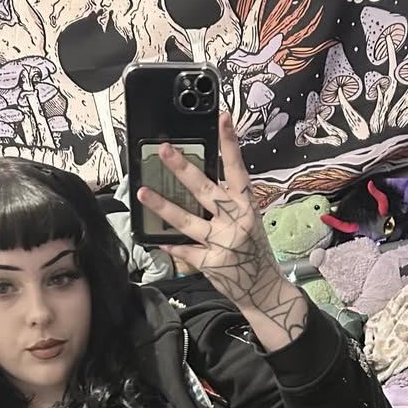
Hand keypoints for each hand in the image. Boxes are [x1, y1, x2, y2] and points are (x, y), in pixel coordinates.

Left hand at [137, 112, 307, 346]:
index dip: (230, 144)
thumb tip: (201, 182)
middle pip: (205, 191)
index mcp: (247, 208)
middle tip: (165, 150)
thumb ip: (230, 204)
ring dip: (163, 205)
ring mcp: (222, 244)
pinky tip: (154, 238)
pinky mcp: (210, 264)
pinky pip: (184, 251)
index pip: (237, 170)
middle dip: (183, 169)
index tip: (223, 117)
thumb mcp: (251, 223)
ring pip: (186, 221)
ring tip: (142, 191)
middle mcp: (235, 222)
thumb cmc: (255, 253)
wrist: (264, 290)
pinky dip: (169, 244)